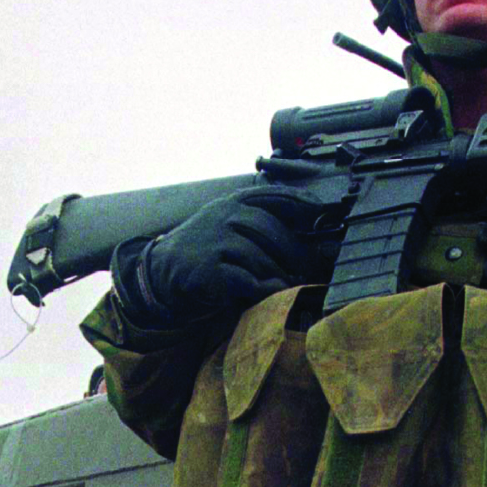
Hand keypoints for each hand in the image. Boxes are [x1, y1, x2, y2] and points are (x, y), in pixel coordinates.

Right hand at [115, 186, 334, 325]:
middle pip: (272, 230)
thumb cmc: (208, 250)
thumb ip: (260, 225)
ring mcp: (217, 240)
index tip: (321, 208)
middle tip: (309, 268)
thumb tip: (307, 239)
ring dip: (280, 274)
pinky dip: (264, 288)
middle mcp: (226, 216)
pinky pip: (247, 279)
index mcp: (234, 202)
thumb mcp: (229, 226)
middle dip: (295, 252)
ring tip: (291, 284)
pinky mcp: (210, 267)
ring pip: (262, 257)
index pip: (273, 195)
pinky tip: (272, 292)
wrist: (164, 271)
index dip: (300, 200)